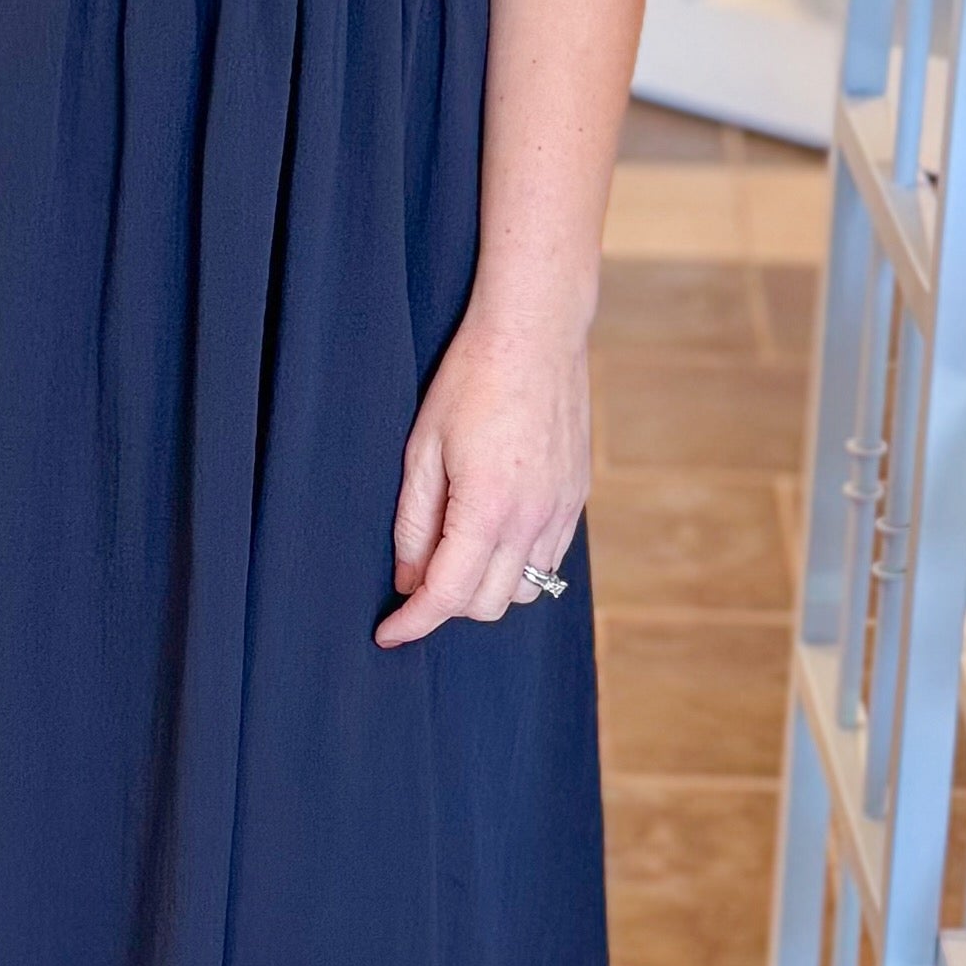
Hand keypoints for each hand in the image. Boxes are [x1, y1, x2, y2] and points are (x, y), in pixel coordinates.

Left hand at [376, 309, 588, 644]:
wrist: (536, 332)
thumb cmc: (471, 379)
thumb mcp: (422, 448)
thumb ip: (414, 522)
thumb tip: (407, 578)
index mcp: (487, 507)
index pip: (449, 594)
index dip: (414, 622)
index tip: (389, 633)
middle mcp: (532, 518)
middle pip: (489, 604)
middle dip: (448, 603)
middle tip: (417, 574)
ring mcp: (561, 510)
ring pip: (525, 590)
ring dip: (486, 587)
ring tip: (456, 551)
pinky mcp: (577, 498)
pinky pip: (549, 559)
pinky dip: (517, 564)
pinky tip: (493, 533)